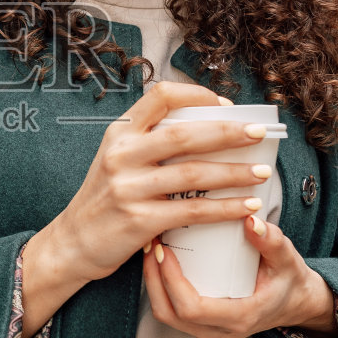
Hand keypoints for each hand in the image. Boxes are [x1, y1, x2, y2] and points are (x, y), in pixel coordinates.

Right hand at [37, 81, 273, 285]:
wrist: (74, 243)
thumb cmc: (105, 199)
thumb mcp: (117, 159)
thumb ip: (150, 142)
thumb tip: (208, 128)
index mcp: (119, 133)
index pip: (161, 96)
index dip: (198, 94)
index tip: (226, 104)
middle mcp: (121, 155)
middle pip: (185, 135)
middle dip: (229, 132)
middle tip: (259, 133)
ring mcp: (128, 188)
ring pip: (193, 174)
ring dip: (235, 173)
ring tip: (263, 172)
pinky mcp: (139, 220)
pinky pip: (192, 211)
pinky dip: (225, 208)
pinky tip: (246, 207)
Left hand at [141, 215, 335, 337]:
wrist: (294, 303)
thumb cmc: (288, 279)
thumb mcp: (286, 257)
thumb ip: (271, 240)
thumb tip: (250, 219)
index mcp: (240, 317)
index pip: (192, 309)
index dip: (171, 281)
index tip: (165, 251)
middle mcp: (220, 332)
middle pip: (171, 314)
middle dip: (154, 279)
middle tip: (152, 245)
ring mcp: (209, 333)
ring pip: (167, 316)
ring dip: (153, 284)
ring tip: (152, 251)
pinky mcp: (202, 327)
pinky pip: (172, 313)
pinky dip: (160, 289)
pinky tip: (160, 263)